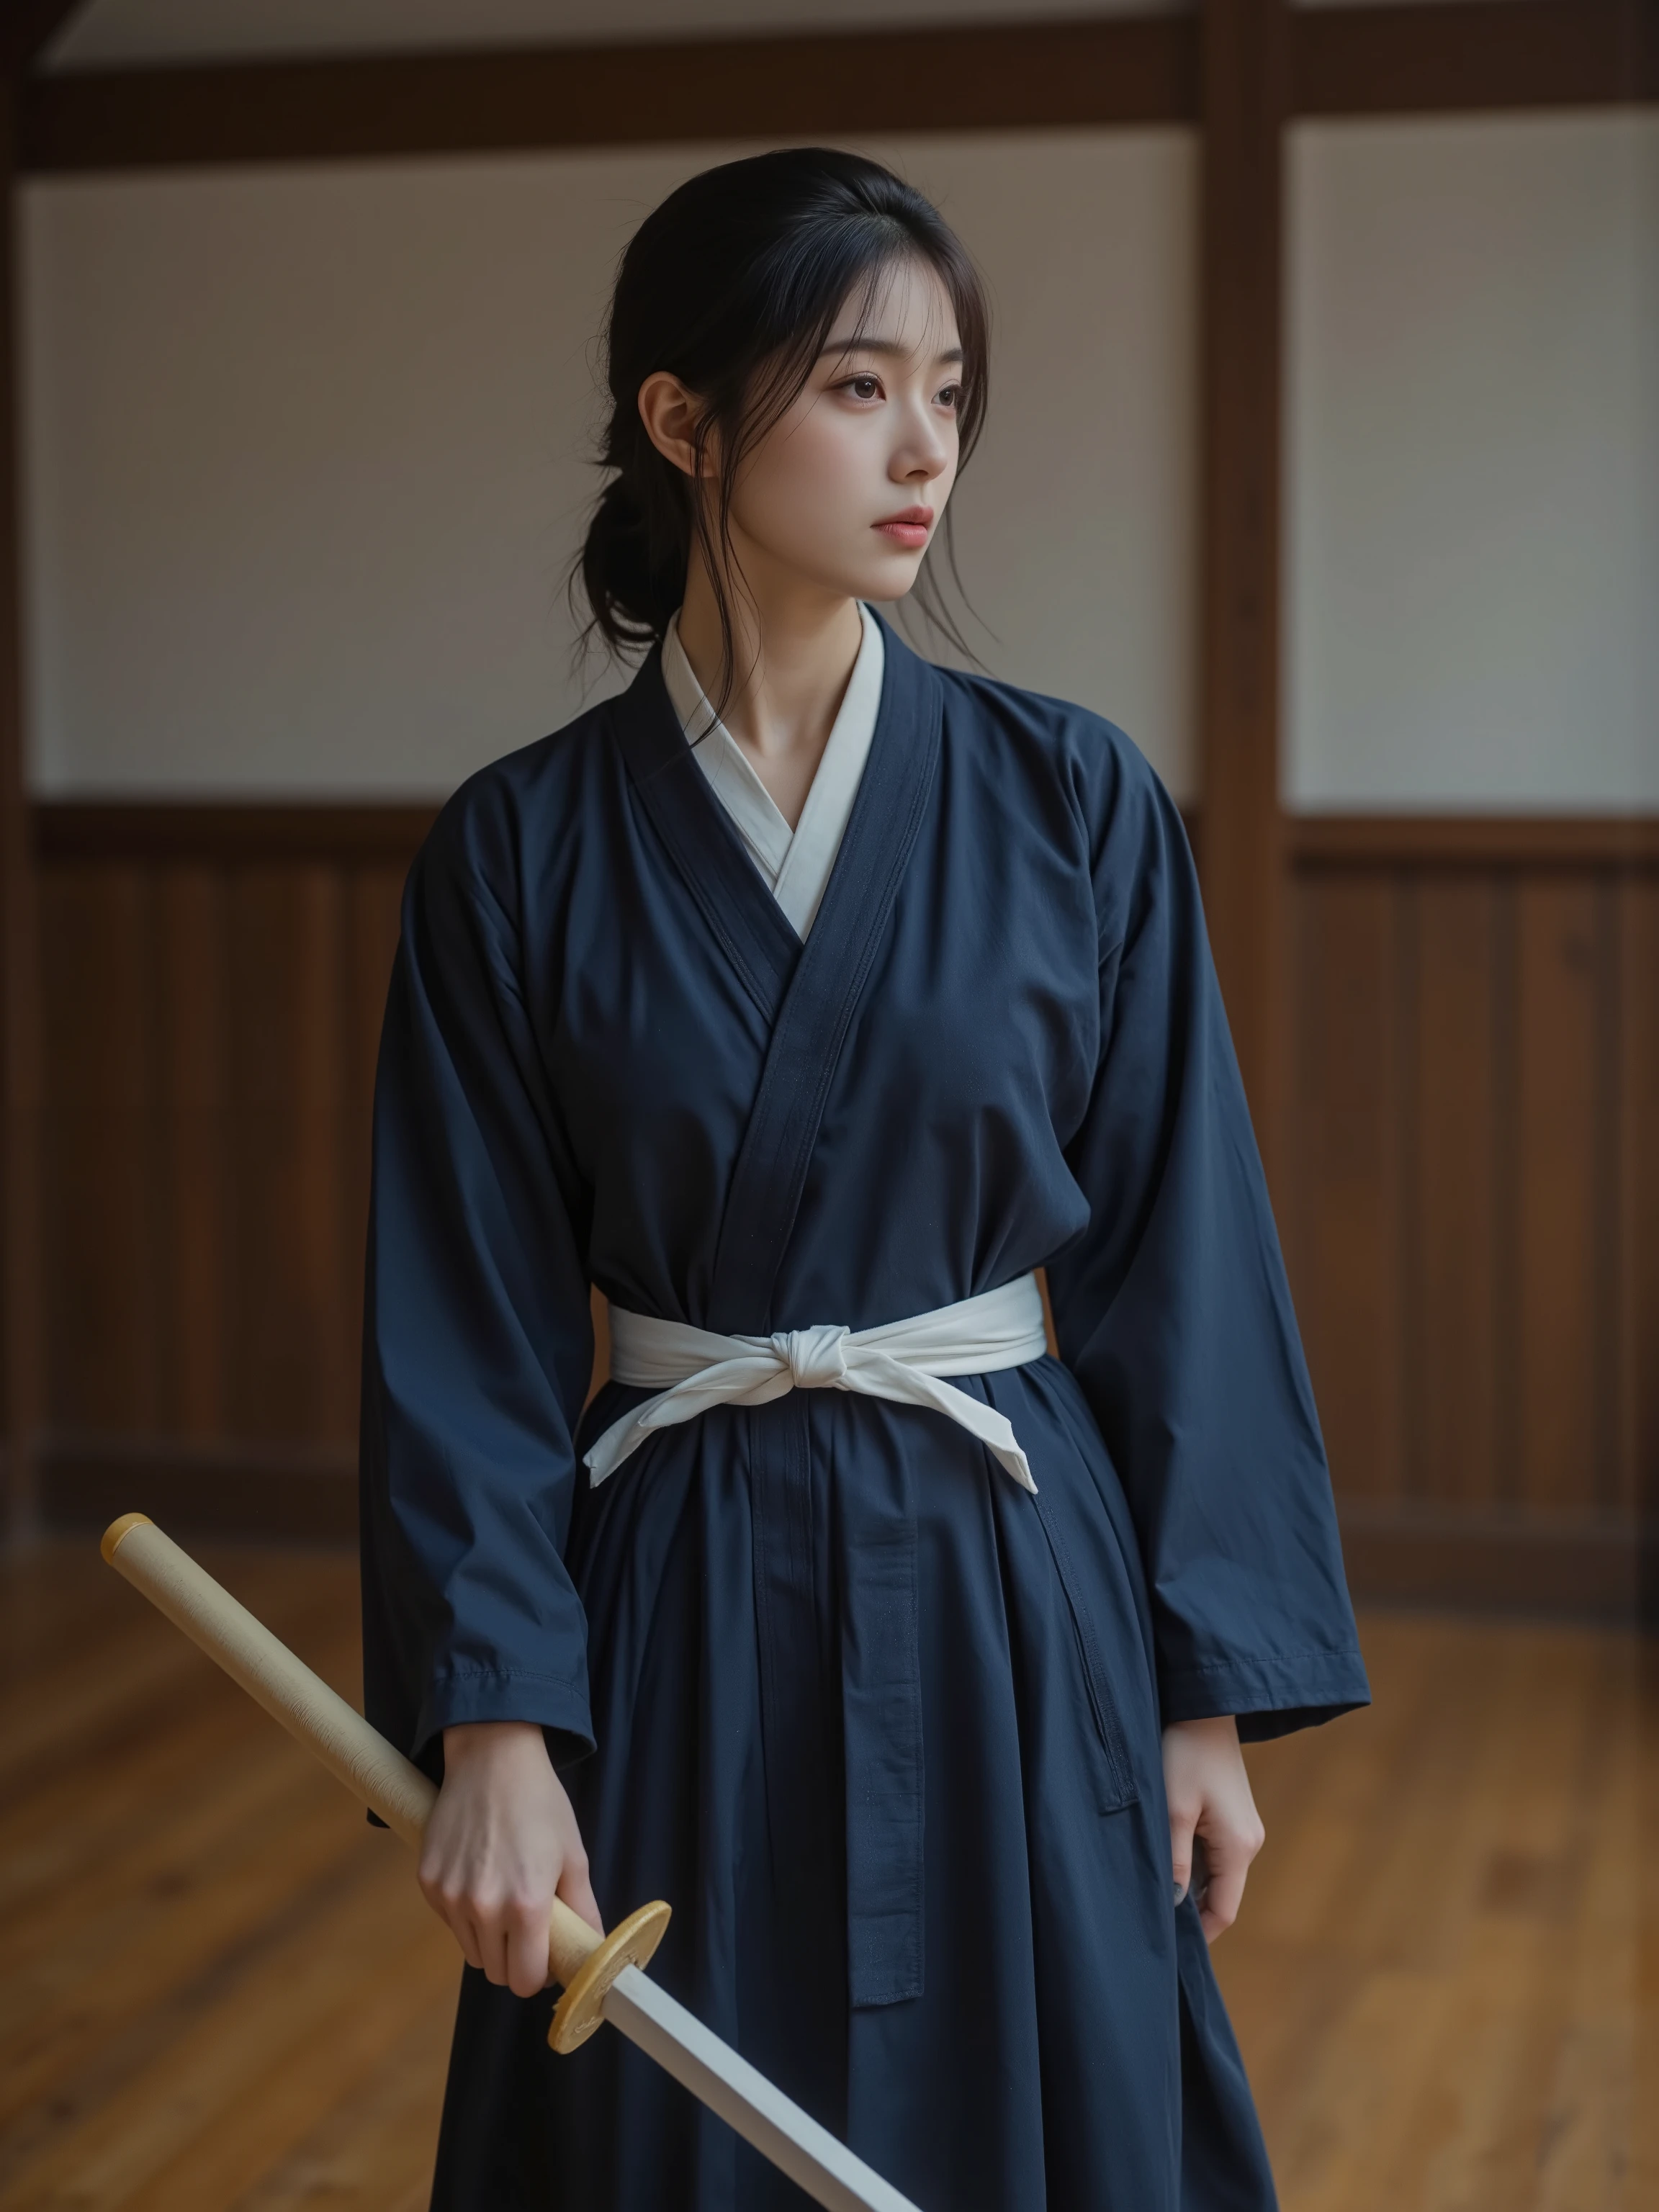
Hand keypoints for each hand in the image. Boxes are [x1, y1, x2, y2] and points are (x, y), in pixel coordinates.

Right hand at [419, 1720, 601, 1997]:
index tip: (544, 1958)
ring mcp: (450, 1896)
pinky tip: (479, 1876)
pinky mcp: (428, 1881)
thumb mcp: (573, 1855)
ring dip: (488, 1939)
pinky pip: (449, 1920)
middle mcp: (483, 1908)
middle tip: (527, 1927)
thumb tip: (593, 1950)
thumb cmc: (540, 1804)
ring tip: (503, 1897)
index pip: (524, 1980)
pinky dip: (464, 1913)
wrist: (492, 1758)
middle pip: (495, 1971)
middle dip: (513, 1959)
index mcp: (526, 1906)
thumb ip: (583, 1910)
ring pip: (471, 1949)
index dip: (537, 1974)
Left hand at [1161, 1715, 1264, 1943]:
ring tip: (1153, 1885)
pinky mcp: (1234, 1815)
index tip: (1167, 1944)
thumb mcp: (1172, 1810)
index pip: (1224, 1911)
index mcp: (1239, 1847)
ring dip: (1189, 1884)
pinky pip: (1215, 1854)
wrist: (1203, 1707)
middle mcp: (1249, 1843)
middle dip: (1190, 1910)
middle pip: (1221, 1896)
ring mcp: (1244, 1829)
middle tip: (1151, 1916)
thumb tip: (1173, 1907)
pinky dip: (1193, 1862)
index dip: (1198, 1933)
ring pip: (1216, 1875)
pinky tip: (1166, 1854)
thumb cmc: (1185, 1753)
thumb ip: (1173, 1861)